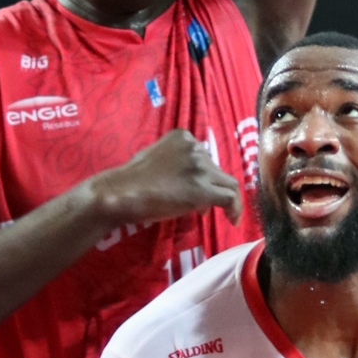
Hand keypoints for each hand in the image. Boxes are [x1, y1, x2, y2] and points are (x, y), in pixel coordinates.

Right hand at [96, 129, 241, 230]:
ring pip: (228, 183)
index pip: (205, 156)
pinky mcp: (202, 189)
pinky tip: (232, 220)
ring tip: (211, 213)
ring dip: (223, 200)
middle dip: (210, 188)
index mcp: (182, 136)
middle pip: (217, 170)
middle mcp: (195, 147)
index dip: (203, 175)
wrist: (122, 192)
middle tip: (199, 206)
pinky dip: (235, 208)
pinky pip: (230, 197)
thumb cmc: (132, 179)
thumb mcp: (156, 157)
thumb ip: (176, 162)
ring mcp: (200, 167)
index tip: (195, 189)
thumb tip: (190, 180)